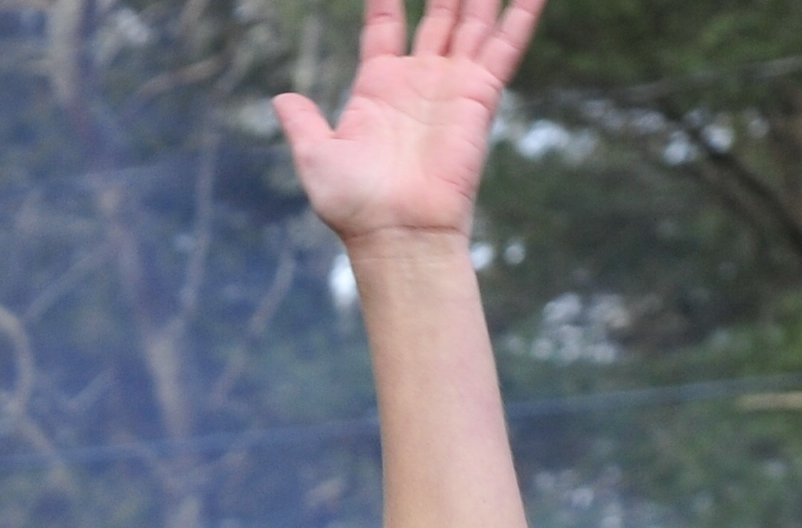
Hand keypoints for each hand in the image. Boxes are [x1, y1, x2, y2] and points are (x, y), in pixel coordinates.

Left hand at [274, 0, 543, 246]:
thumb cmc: (355, 205)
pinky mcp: (479, 95)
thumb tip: (280, 99)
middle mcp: (419, 79)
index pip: (385, 23)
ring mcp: (451, 84)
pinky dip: (521, 16)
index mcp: (379, 85)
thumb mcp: (317, 157)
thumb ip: (302, 124)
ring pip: (473, 20)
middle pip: (438, 13)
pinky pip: (505, 46)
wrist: (397, 232)